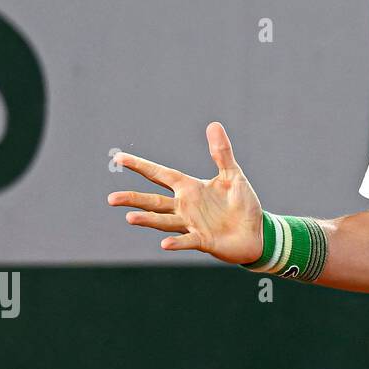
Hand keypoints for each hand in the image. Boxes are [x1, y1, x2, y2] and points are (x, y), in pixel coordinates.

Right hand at [108, 122, 262, 264]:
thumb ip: (222, 152)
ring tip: (130, 217)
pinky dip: (176, 242)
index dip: (141, 166)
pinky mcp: (203, 240)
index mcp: (190, 188)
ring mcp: (192, 224)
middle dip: (134, 199)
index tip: (119, 158)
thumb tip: (213, 124)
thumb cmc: (242, 204)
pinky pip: (187, 240)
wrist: (256, 232)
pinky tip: (165, 244)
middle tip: (111, 198)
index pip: (160, 174)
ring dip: (148, 220)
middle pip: (154, 201)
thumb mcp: (232, 175)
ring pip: (165, 221)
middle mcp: (185, 206)